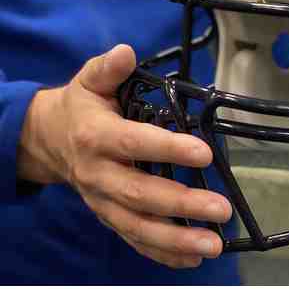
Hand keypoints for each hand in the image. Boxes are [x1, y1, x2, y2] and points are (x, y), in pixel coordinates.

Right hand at [18, 44, 230, 268]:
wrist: (45, 141)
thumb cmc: (80, 108)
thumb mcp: (90, 81)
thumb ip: (108, 68)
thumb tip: (126, 52)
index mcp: (96, 135)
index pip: (135, 143)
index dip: (169, 148)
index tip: (204, 154)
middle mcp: (99, 173)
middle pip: (140, 193)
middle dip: (182, 204)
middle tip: (220, 209)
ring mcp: (102, 200)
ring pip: (137, 225)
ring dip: (176, 239)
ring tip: (213, 245)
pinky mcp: (108, 216)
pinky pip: (133, 239)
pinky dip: (161, 252)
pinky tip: (192, 258)